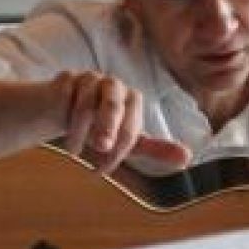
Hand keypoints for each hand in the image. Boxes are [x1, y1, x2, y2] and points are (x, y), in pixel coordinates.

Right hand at [53, 70, 188, 172]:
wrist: (62, 112)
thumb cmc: (100, 128)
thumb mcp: (128, 142)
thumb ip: (156, 149)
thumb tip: (188, 158)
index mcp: (132, 100)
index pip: (130, 129)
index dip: (118, 152)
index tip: (103, 170)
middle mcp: (114, 86)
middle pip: (113, 108)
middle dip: (106, 130)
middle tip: (100, 148)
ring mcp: (89, 79)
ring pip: (85, 105)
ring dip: (79, 131)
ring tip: (73, 150)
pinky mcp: (66, 78)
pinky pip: (65, 96)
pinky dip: (62, 114)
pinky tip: (60, 125)